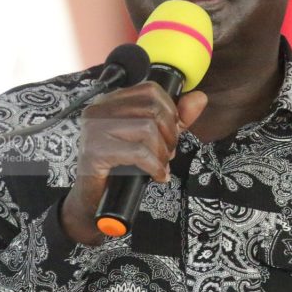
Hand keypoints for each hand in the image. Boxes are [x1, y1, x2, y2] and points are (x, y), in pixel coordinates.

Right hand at [60, 82, 206, 244]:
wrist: (93, 201)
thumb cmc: (121, 167)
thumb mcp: (154, 139)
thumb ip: (177, 118)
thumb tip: (199, 98)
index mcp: (111, 101)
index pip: (150, 90)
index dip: (170, 112)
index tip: (171, 133)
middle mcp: (99, 110)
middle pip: (152, 109)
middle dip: (169, 134)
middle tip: (168, 153)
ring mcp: (94, 129)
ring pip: (148, 129)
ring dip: (162, 152)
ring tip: (160, 165)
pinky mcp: (94, 151)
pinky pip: (138, 152)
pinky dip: (155, 166)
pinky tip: (157, 176)